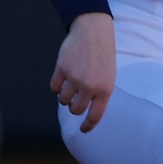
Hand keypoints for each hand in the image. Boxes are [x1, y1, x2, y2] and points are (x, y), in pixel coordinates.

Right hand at [53, 12, 116, 131]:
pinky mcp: (61, 69)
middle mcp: (90, 86)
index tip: (83, 131)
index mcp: (105, 89)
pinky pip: (54, 88)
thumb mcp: (108, 76)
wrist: (94, 33)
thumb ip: (99, 93)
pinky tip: (62, 79)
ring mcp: (75, 77)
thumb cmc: (103, 56)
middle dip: (74, 107)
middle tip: (75, 100)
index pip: (95, 115)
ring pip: (63, 100)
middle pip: (75, 110)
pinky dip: (56, 87)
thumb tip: (86, 110)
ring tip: (71, 86)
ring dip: (65, 96)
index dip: (88, 125)